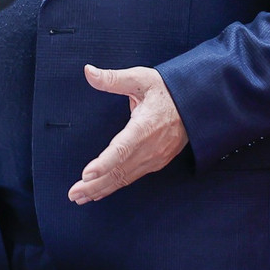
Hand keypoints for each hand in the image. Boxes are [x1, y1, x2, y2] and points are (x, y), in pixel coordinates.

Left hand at [68, 64, 188, 204]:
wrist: (196, 104)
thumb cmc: (166, 90)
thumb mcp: (140, 79)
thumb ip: (112, 78)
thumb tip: (88, 71)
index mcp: (145, 126)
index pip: (122, 149)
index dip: (104, 163)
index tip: (86, 174)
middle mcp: (150, 147)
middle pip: (119, 170)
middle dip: (95, 184)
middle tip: (73, 194)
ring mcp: (154, 158)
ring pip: (124, 178)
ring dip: (101, 189)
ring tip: (79, 197)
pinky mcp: (155, 163)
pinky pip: (131, 178)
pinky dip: (114, 186)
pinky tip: (99, 192)